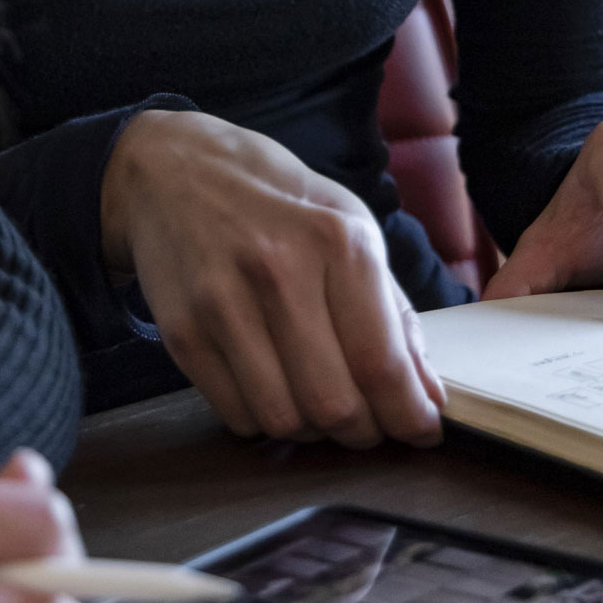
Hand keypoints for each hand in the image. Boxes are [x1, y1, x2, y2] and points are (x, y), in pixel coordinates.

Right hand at [100, 109, 444, 448]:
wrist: (174, 171)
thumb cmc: (277, 201)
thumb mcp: (350, 228)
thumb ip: (394, 314)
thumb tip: (428, 396)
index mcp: (337, 241)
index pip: (381, 362)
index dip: (408, 415)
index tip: (421, 431)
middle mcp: (279, 271)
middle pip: (333, 403)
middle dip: (362, 432)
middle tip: (369, 423)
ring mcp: (222, 303)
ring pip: (283, 420)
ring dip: (312, 431)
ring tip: (318, 401)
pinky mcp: (182, 331)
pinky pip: (236, 414)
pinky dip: (264, 419)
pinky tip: (272, 387)